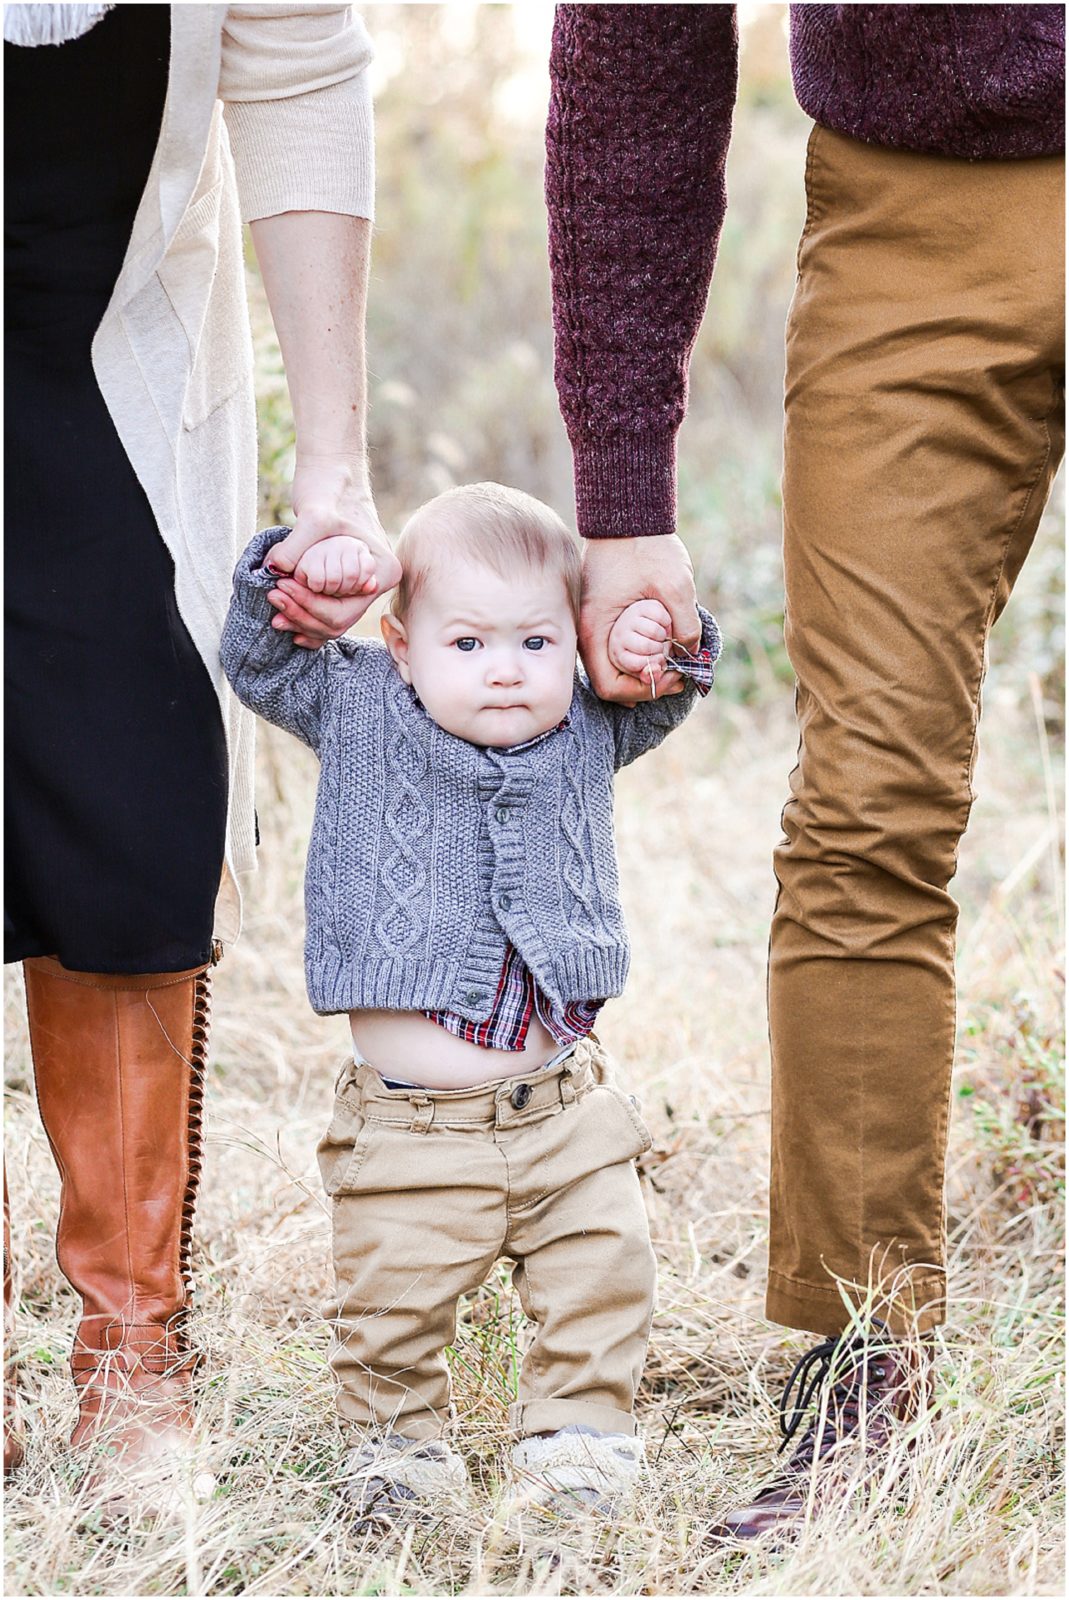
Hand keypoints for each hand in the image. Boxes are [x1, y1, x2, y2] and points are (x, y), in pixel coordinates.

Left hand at [264, 456, 401, 646]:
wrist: (332, 472)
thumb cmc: (330, 488)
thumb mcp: (313, 517)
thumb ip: (294, 547)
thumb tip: (273, 571)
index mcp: (381, 571)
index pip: (344, 609)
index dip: (309, 604)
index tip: (281, 586)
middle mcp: (374, 583)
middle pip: (338, 621)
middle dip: (303, 617)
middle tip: (274, 599)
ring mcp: (359, 585)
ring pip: (331, 623)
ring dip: (301, 622)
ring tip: (275, 612)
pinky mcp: (343, 584)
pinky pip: (328, 614)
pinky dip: (307, 621)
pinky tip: (288, 623)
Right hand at [580, 534, 700, 704]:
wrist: (626, 514)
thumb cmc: (646, 546)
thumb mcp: (676, 586)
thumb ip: (686, 625)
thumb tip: (690, 655)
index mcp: (594, 628)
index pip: (608, 686)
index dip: (641, 691)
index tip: (671, 677)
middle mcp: (585, 632)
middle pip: (610, 680)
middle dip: (645, 684)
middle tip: (677, 675)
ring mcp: (591, 624)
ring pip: (612, 665)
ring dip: (642, 669)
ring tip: (673, 662)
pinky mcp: (599, 615)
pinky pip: (613, 648)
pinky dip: (636, 654)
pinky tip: (660, 648)